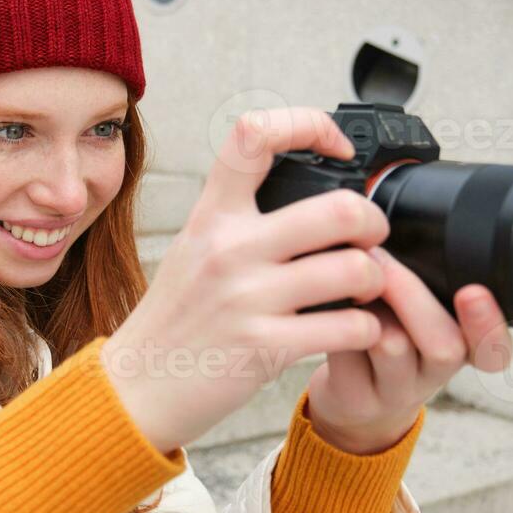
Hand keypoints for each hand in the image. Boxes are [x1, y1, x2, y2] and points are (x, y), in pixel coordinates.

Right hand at [102, 107, 391, 454]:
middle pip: (338, 208)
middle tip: (372, 237)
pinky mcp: (264, 347)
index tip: (337, 147)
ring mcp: (247, 298)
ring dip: (377, 279)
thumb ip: (238, 218)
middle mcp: (229, 248)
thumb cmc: (173, 320)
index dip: (309, 125)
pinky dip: (368, 329)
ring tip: (367, 288)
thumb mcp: (193, 249)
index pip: (256, 135)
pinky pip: (349, 328)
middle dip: (373, 222)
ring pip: (355, 269)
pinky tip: (356, 330)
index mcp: (212, 214)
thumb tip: (304, 190)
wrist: (134, 388)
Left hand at [305, 246, 512, 454]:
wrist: (352, 397)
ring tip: (346, 276)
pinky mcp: (358, 398)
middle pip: (444, 345)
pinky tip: (324, 305)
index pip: (494, 348)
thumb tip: (388, 225)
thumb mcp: (413, 309)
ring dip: (369, 304)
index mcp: (462, 347)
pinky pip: (348, 355)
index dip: (489, 324)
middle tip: (378, 260)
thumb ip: (420, 278)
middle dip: (410, 294)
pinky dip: (334, 321)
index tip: (473, 292)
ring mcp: (398, 391)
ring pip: (393, 347)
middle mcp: (436, 375)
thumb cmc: (386, 335)